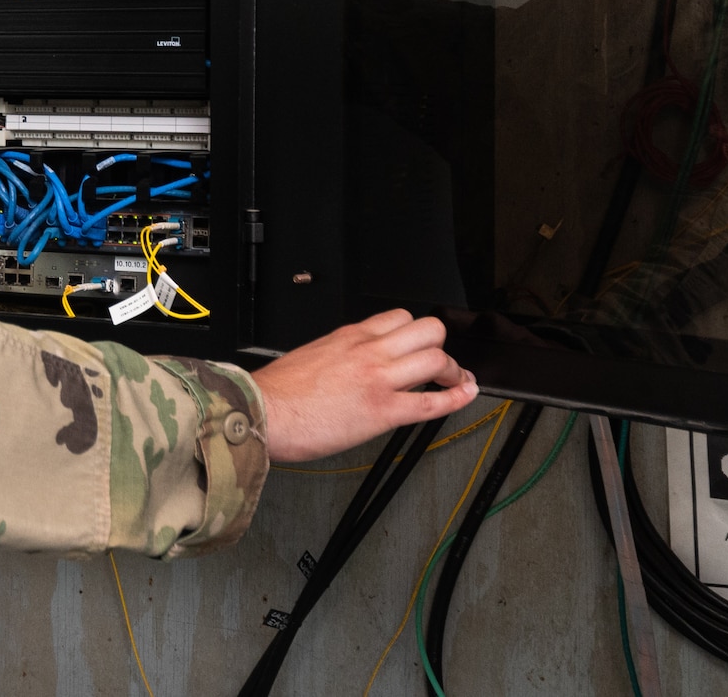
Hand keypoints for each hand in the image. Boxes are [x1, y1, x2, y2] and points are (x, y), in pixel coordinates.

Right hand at [251, 309, 477, 463]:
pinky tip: (465, 396)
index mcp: (349, 336)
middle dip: (441, 346)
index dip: (417, 333)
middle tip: (440, 364)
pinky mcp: (382, 411)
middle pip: (427, 330)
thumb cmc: (277, 391)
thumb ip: (338, 353)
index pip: (399, 317)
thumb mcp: (310, 354)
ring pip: (436, 359)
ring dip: (453, 371)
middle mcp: (368, 351)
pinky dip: (456, 398)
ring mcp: (378, 379)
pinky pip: (431, 402)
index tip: (420, 346)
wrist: (262, 410)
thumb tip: (350, 363)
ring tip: (454, 382)